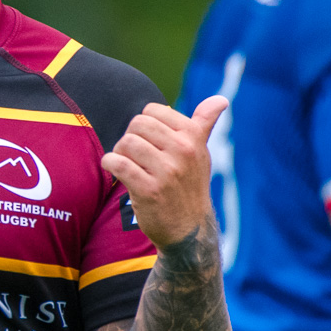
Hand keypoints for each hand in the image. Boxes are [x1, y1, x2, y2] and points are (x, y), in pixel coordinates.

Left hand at [101, 99, 227, 250]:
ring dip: (119, 152)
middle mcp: (183, 151)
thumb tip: (221, 99)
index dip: (144, 125)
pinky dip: (109, 163)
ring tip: (126, 164)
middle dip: (130, 137)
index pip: (153, 111)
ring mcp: (166, 171)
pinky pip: (118, 163)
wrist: (189, 231)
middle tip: (134, 155)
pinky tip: (114, 169)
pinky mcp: (149, 190)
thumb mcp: (201, 154)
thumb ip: (205, 124)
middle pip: (137, 124)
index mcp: (193, 137)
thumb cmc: (190, 186)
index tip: (148, 142)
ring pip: (126, 142)